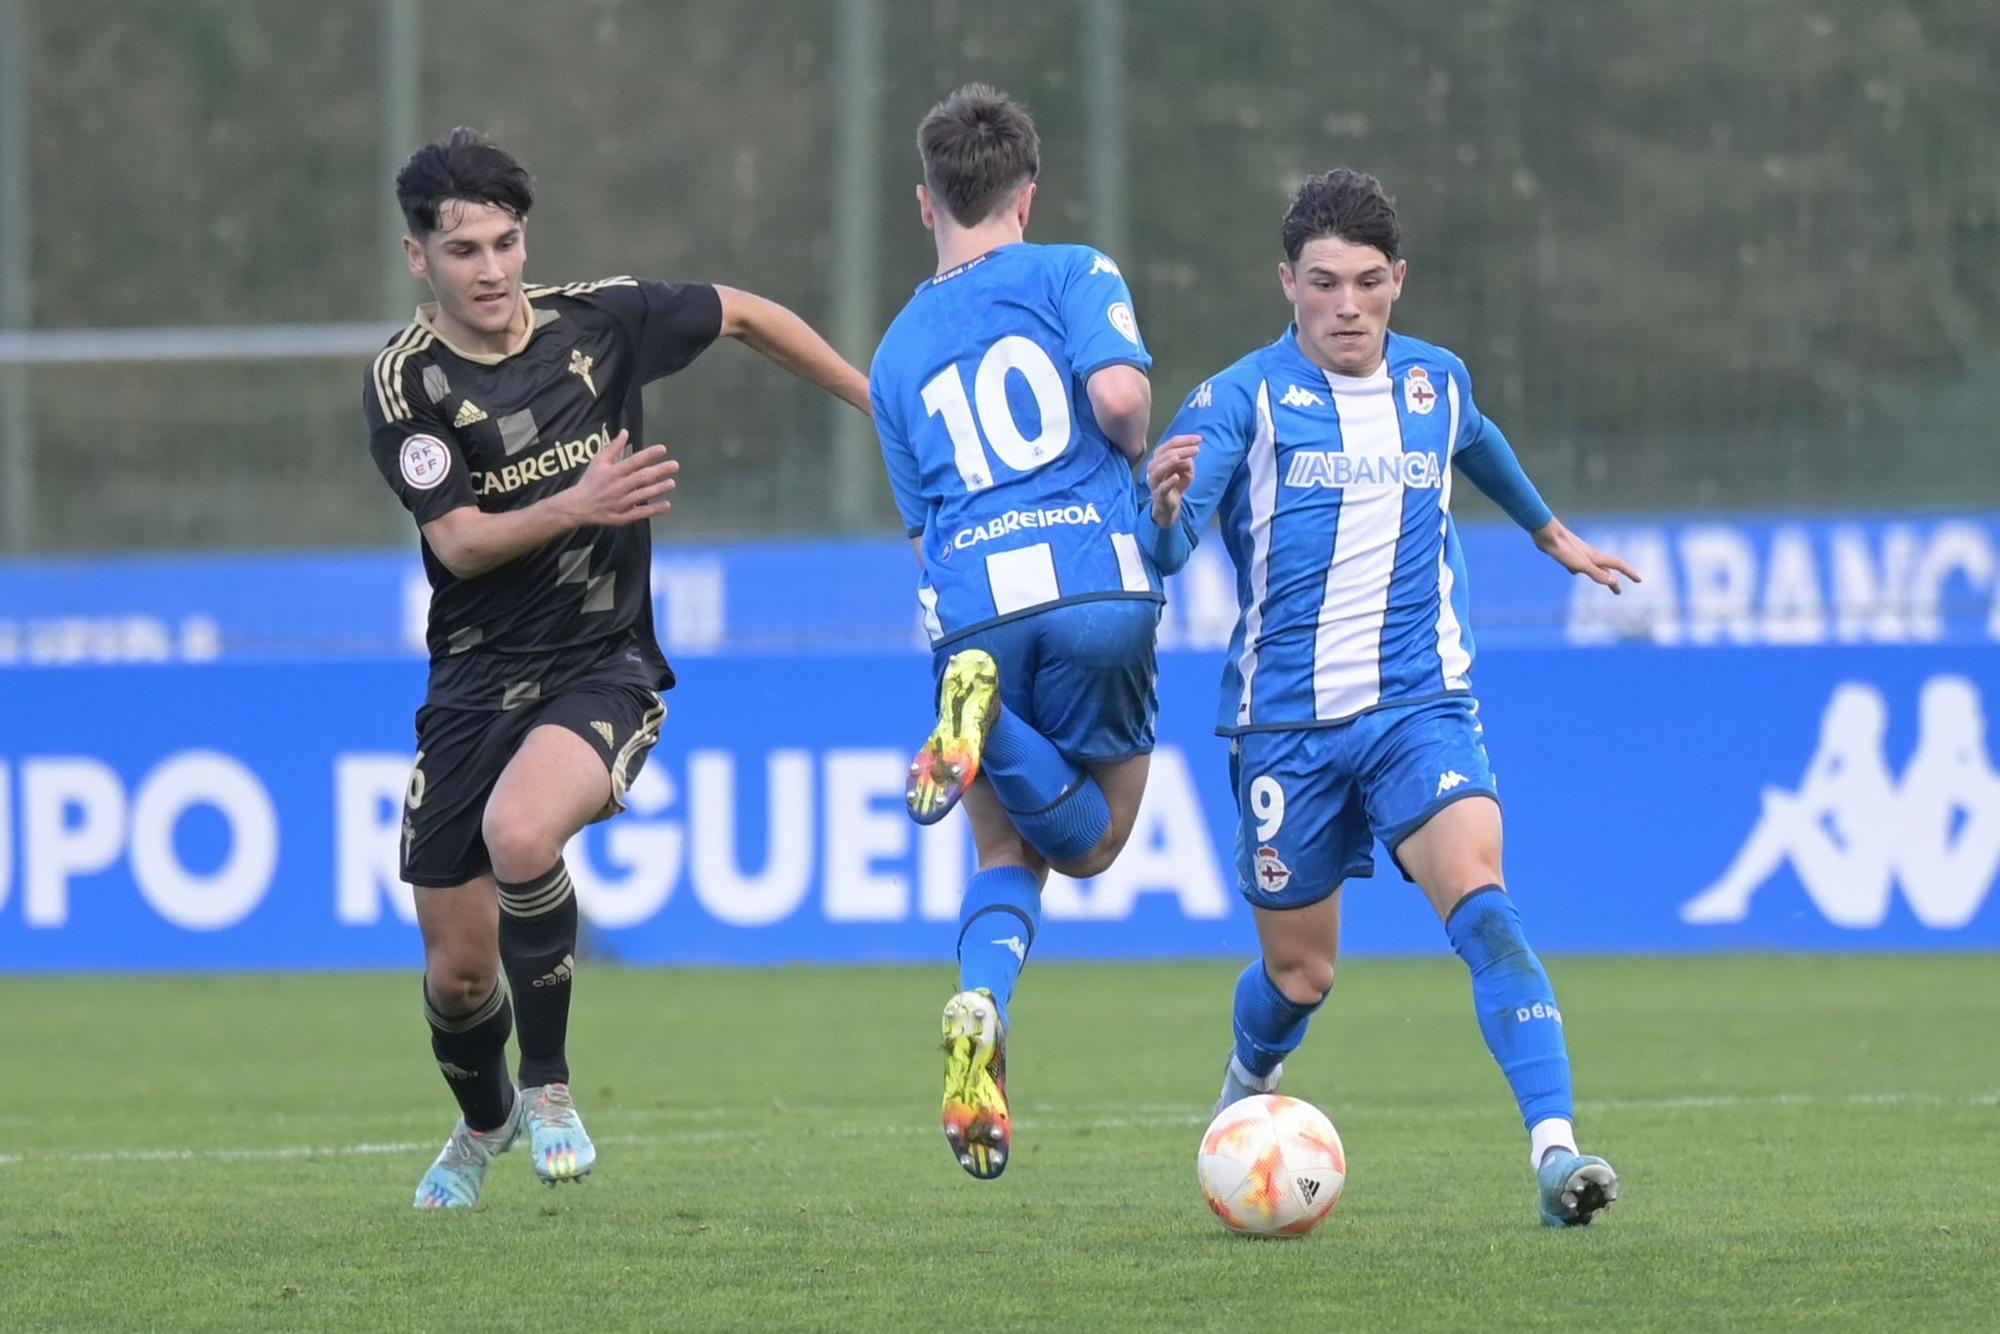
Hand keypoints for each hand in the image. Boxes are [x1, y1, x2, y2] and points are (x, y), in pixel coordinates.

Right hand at [556, 429, 678, 526]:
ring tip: (672, 483)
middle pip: (641, 478)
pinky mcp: (622, 517)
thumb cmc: (590, 481)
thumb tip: (626, 432)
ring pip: (642, 495)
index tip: (663, 449)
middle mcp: (618, 487)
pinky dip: (653, 510)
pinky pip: (640, 513)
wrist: (577, 506)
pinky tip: (666, 505)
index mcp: (613, 472)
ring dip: (658, 489)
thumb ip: (613, 447)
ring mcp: (621, 503)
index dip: (649, 455)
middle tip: (675, 465)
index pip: (634, 461)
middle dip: (659, 471)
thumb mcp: (598, 461)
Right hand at [1147, 433, 1200, 526]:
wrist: (1170, 503)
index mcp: (1160, 457)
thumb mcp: (1186, 469)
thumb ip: (1187, 461)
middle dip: (1181, 450)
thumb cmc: (1177, 482)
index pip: (1171, 444)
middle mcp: (1154, 467)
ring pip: (1158, 470)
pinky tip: (1176, 477)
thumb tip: (1187, 459)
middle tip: (1197, 449)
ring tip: (1179, 458)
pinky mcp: (1158, 495)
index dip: (1185, 440)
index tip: (1200, 439)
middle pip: (1165, 455)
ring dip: (1169, 463)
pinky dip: (1168, 482)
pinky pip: (1161, 487)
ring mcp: (1154, 481)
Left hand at [1532, 517, 1640, 594]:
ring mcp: (1578, 553)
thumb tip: (1613, 582)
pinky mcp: (1566, 553)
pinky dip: (1581, 569)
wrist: (1545, 533)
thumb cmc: (1563, 549)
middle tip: (1618, 593)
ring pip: (1592, 566)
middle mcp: (1589, 554)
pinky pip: (1578, 563)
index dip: (1629, 572)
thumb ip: (1596, 573)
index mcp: (1595, 557)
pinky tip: (1574, 571)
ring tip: (1600, 582)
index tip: (1640, 580)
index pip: (1617, 565)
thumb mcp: (1580, 565)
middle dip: (1613, 581)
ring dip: (1599, 574)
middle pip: (1605, 568)